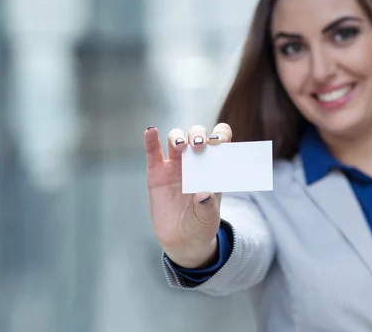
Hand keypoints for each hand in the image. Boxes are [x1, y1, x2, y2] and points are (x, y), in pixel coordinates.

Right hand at [144, 123, 232, 267]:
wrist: (182, 240)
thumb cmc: (201, 224)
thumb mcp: (208, 219)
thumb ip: (207, 207)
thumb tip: (203, 194)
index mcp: (213, 167)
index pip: (220, 141)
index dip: (220, 135)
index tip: (218, 141)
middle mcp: (195, 161)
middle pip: (196, 135)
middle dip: (198, 135)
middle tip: (199, 145)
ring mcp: (175, 166)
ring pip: (176, 139)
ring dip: (178, 137)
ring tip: (180, 146)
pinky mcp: (157, 172)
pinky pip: (153, 152)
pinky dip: (151, 140)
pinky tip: (151, 131)